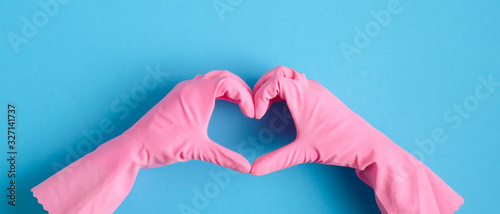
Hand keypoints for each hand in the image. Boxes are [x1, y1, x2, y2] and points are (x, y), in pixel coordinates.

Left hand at [124, 70, 254, 172]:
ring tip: (240, 103)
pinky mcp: (177, 97)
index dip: (245, 96)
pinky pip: (202, 85)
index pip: (230, 83)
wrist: (134, 146)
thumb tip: (246, 168)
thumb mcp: (198, 150)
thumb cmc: (162, 143)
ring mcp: (182, 90)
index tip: (251, 113)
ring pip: (211, 79)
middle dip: (240, 89)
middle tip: (250, 105)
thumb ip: (225, 157)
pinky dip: (216, 90)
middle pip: (223, 76)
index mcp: (197, 94)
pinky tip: (221, 104)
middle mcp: (190, 87)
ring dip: (228, 88)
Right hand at [250, 66, 462, 213]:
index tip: (258, 115)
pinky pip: (302, 84)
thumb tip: (254, 170)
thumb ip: (276, 160)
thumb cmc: (339, 144)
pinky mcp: (324, 98)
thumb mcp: (303, 153)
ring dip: (277, 83)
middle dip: (264, 84)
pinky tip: (286, 106)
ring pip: (292, 75)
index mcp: (303, 95)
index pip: (273, 82)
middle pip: (281, 72)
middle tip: (257, 101)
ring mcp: (319, 91)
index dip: (259, 96)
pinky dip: (288, 88)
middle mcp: (310, 88)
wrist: (367, 145)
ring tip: (268, 101)